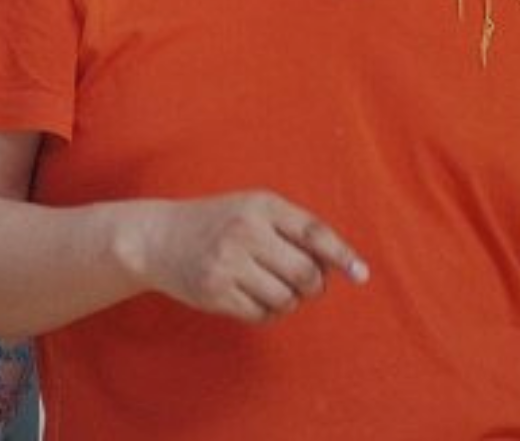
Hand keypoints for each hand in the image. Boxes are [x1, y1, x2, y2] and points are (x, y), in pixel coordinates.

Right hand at [137, 190, 368, 323]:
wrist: (159, 237)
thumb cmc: (219, 222)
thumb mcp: (254, 208)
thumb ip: (294, 228)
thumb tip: (339, 265)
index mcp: (262, 205)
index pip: (313, 231)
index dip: (341, 254)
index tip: (361, 274)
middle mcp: (246, 231)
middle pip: (306, 273)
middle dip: (314, 285)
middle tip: (307, 284)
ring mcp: (229, 263)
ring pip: (286, 298)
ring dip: (291, 300)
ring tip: (276, 288)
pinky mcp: (215, 292)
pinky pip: (262, 314)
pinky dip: (268, 312)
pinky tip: (255, 297)